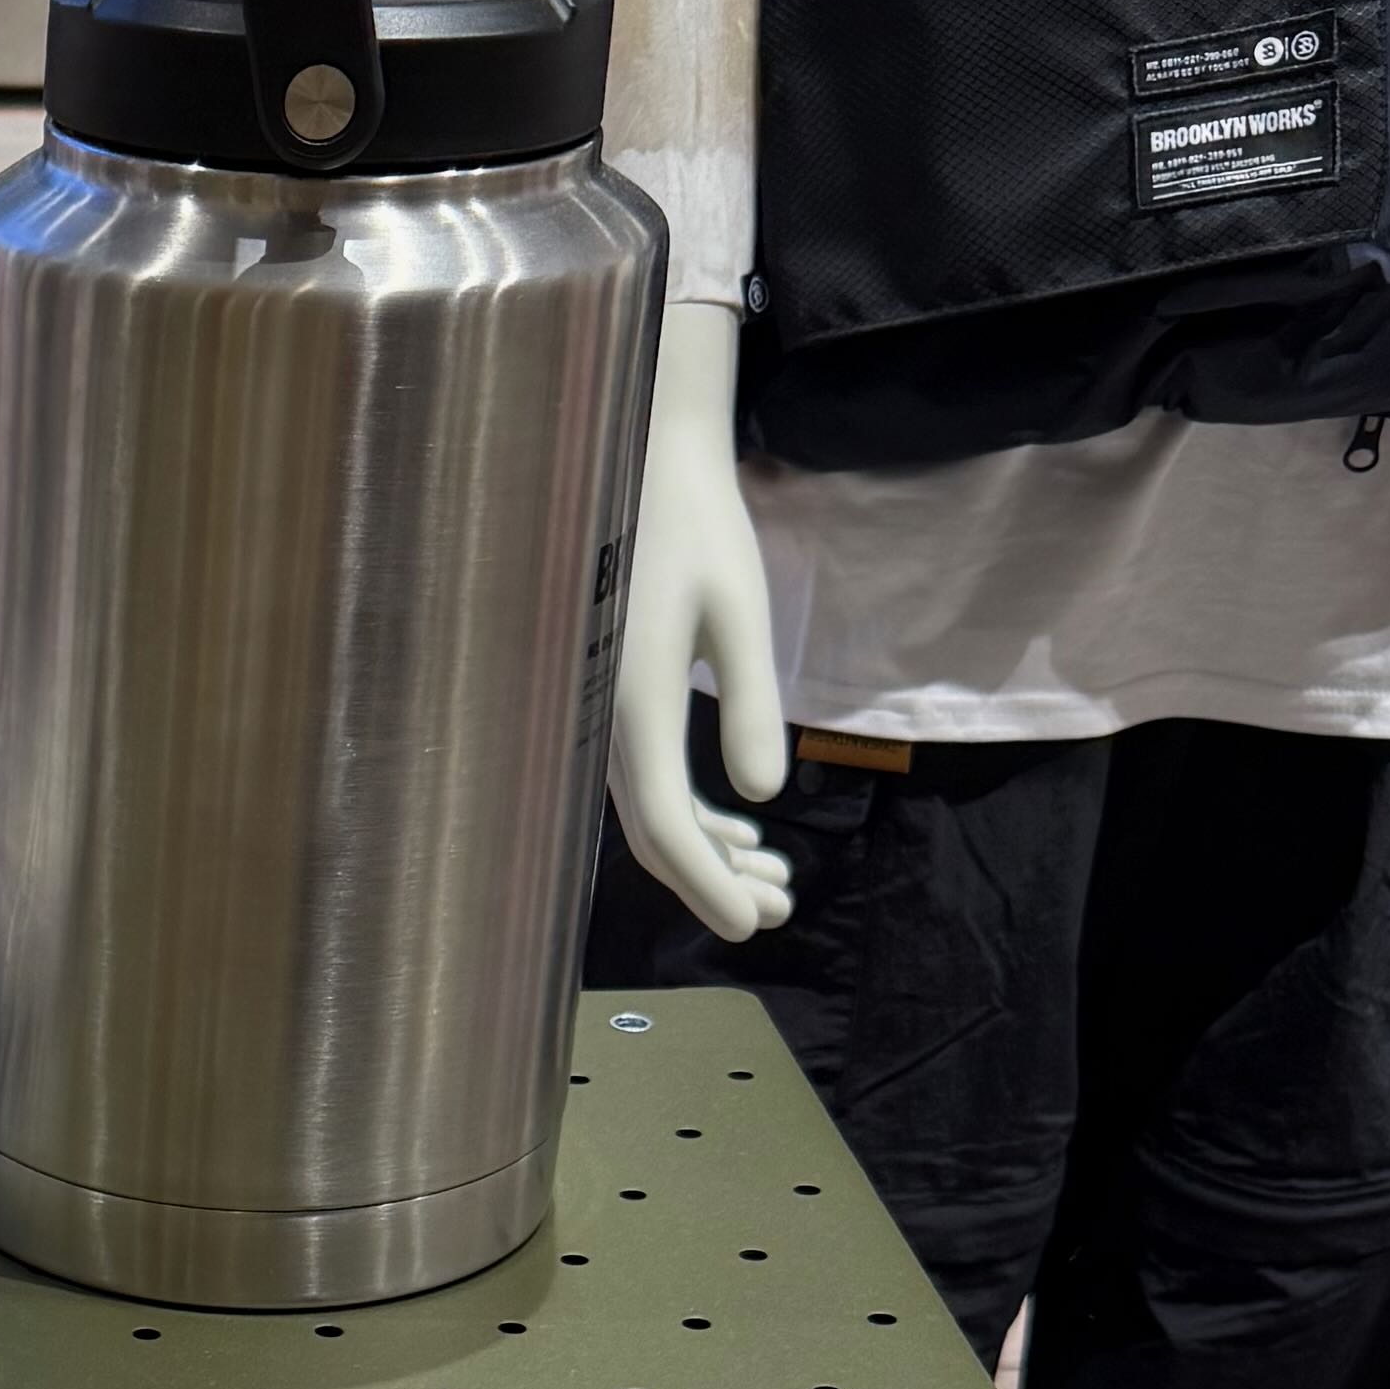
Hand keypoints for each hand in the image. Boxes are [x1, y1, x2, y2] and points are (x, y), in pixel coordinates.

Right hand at [607, 297, 790, 944]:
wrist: (645, 461)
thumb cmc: (698, 526)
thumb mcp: (741, 609)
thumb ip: (749, 703)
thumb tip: (761, 797)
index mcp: (634, 699)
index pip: (664, 824)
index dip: (706, 885)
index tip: (753, 927)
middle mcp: (608, 716)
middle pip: (656, 832)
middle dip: (717, 880)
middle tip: (780, 911)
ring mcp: (608, 709)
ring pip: (655, 810)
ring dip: (713, 851)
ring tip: (776, 879)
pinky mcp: (621, 697)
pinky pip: (652, 776)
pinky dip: (698, 811)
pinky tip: (746, 825)